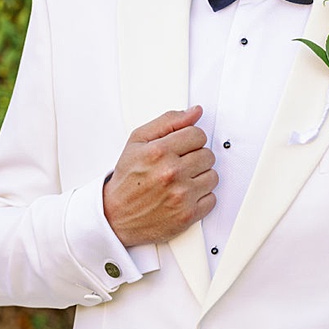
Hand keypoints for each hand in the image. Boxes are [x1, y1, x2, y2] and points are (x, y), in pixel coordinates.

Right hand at [101, 106, 216, 246]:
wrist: (116, 215)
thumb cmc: (127, 179)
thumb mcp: (137, 142)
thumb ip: (167, 122)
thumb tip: (195, 112)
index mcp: (159, 152)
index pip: (198, 134)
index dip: (190, 140)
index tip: (181, 148)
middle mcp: (171, 173)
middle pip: (208, 155)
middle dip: (194, 158)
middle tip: (177, 166)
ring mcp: (181, 195)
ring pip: (212, 176)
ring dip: (199, 178)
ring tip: (180, 181)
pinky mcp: (188, 214)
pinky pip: (211, 198)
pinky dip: (200, 198)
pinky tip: (183, 196)